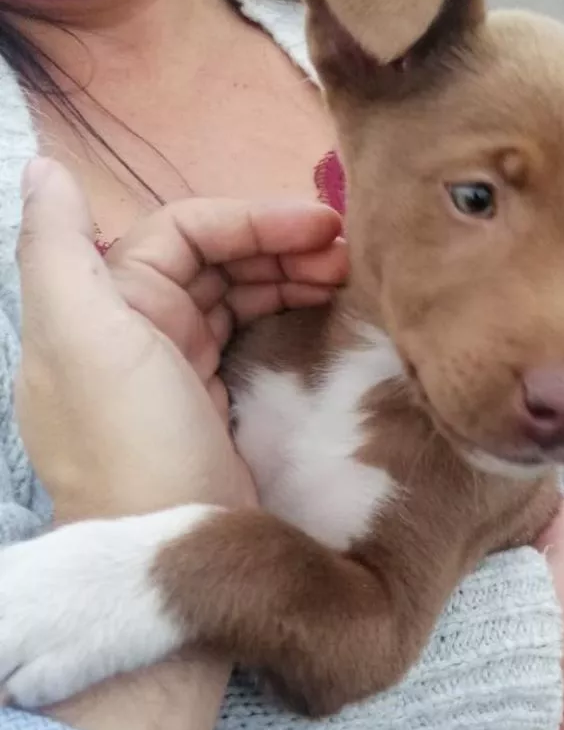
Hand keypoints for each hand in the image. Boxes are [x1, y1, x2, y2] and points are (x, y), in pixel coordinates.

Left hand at [15, 158, 345, 520]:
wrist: (173, 561)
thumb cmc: (132, 444)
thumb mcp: (81, 338)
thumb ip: (54, 247)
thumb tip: (46, 168)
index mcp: (103, 307)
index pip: (183, 232)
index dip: (252, 219)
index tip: (323, 227)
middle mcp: (134, 335)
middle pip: (216, 262)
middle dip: (280, 247)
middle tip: (350, 258)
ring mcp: (177, 376)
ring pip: (240, 300)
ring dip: (292, 280)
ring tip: (351, 285)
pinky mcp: (216, 415)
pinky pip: (255, 345)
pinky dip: (291, 323)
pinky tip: (330, 322)